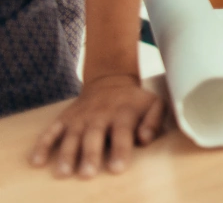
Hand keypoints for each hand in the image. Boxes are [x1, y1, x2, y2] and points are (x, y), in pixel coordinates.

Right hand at [30, 73, 163, 177]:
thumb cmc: (134, 101)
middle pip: (94, 137)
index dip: (120, 151)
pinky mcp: (64, 119)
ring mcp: (79, 118)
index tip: (116, 169)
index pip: (122, 133)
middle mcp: (99, 116)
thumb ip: (154, 121)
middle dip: (90, 155)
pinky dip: (42, 146)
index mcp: (123, 114)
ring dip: (67, 155)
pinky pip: (50, 132)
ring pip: (71, 137)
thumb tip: (145, 139)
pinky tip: (36, 162)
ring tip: (63, 173)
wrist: (110, 81)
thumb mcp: (153, 104)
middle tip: (87, 174)